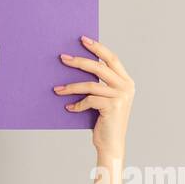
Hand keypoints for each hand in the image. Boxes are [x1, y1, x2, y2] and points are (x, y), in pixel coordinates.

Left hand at [55, 35, 134, 156]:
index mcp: (127, 82)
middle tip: (63, 57)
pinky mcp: (113, 107)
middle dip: (79, 61)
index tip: (82, 39)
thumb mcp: (106, 99)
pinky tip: (69, 108)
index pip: (112, 58)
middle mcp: (127, 87)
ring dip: (71, 86)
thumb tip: (79, 65)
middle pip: (100, 67)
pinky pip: (89, 100)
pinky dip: (77, 104)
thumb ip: (100, 84)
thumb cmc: (105, 121)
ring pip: (90, 84)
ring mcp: (121, 97)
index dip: (97, 48)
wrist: (111, 144)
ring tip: (57, 89)